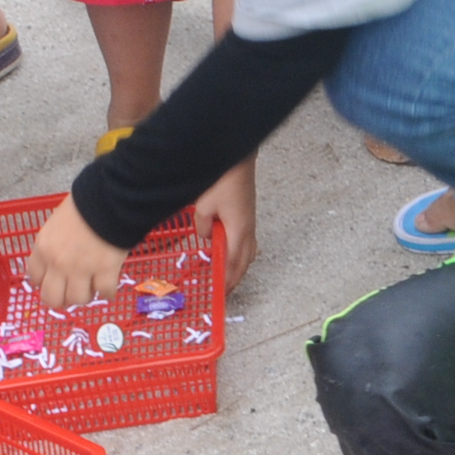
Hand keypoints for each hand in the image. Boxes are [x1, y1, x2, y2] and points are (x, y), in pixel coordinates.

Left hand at [25, 195, 126, 308]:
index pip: (34, 277)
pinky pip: (105, 293)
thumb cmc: (84, 204)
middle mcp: (58, 263)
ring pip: (78, 300)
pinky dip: (108, 292)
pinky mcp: (105, 272)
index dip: (44, 283)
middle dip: (62, 299)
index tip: (52, 283)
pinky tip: (109, 286)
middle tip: (72, 292)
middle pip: (52, 298)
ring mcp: (81, 270)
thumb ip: (54, 243)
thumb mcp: (57, 222)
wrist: (109, 199)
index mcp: (43, 248)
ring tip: (93, 287)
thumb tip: (59, 256)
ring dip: (86, 296)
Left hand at [192, 159, 256, 279]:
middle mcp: (248, 230)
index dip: (227, 280)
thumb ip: (203, 226)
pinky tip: (230, 250)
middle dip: (235, 277)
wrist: (238, 160)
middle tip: (224, 289)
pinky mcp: (248, 215)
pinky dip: (240, 252)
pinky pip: (247, 241)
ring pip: (248, 252)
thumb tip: (207, 237)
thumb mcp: (204, 206)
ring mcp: (250, 222)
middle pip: (244, 261)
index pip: (233, 264)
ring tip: (228, 273)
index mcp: (238, 231)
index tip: (221, 294)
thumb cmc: (221, 181)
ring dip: (239, 265)